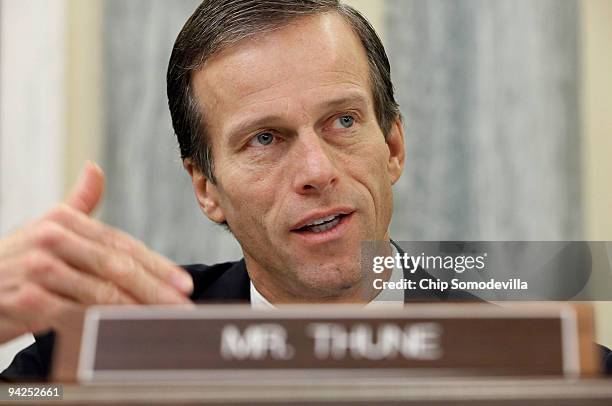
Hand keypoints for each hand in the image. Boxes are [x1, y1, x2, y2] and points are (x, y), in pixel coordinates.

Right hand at [0, 162, 193, 343]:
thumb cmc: (14, 263)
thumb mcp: (44, 227)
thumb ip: (77, 204)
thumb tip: (95, 169)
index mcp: (63, 220)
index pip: (122, 244)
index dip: (157, 264)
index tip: (184, 283)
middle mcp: (52, 238)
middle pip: (118, 267)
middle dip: (156, 289)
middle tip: (183, 306)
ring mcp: (39, 269)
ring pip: (102, 292)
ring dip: (138, 311)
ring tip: (163, 322)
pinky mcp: (28, 299)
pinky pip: (78, 315)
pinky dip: (106, 326)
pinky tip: (126, 335)